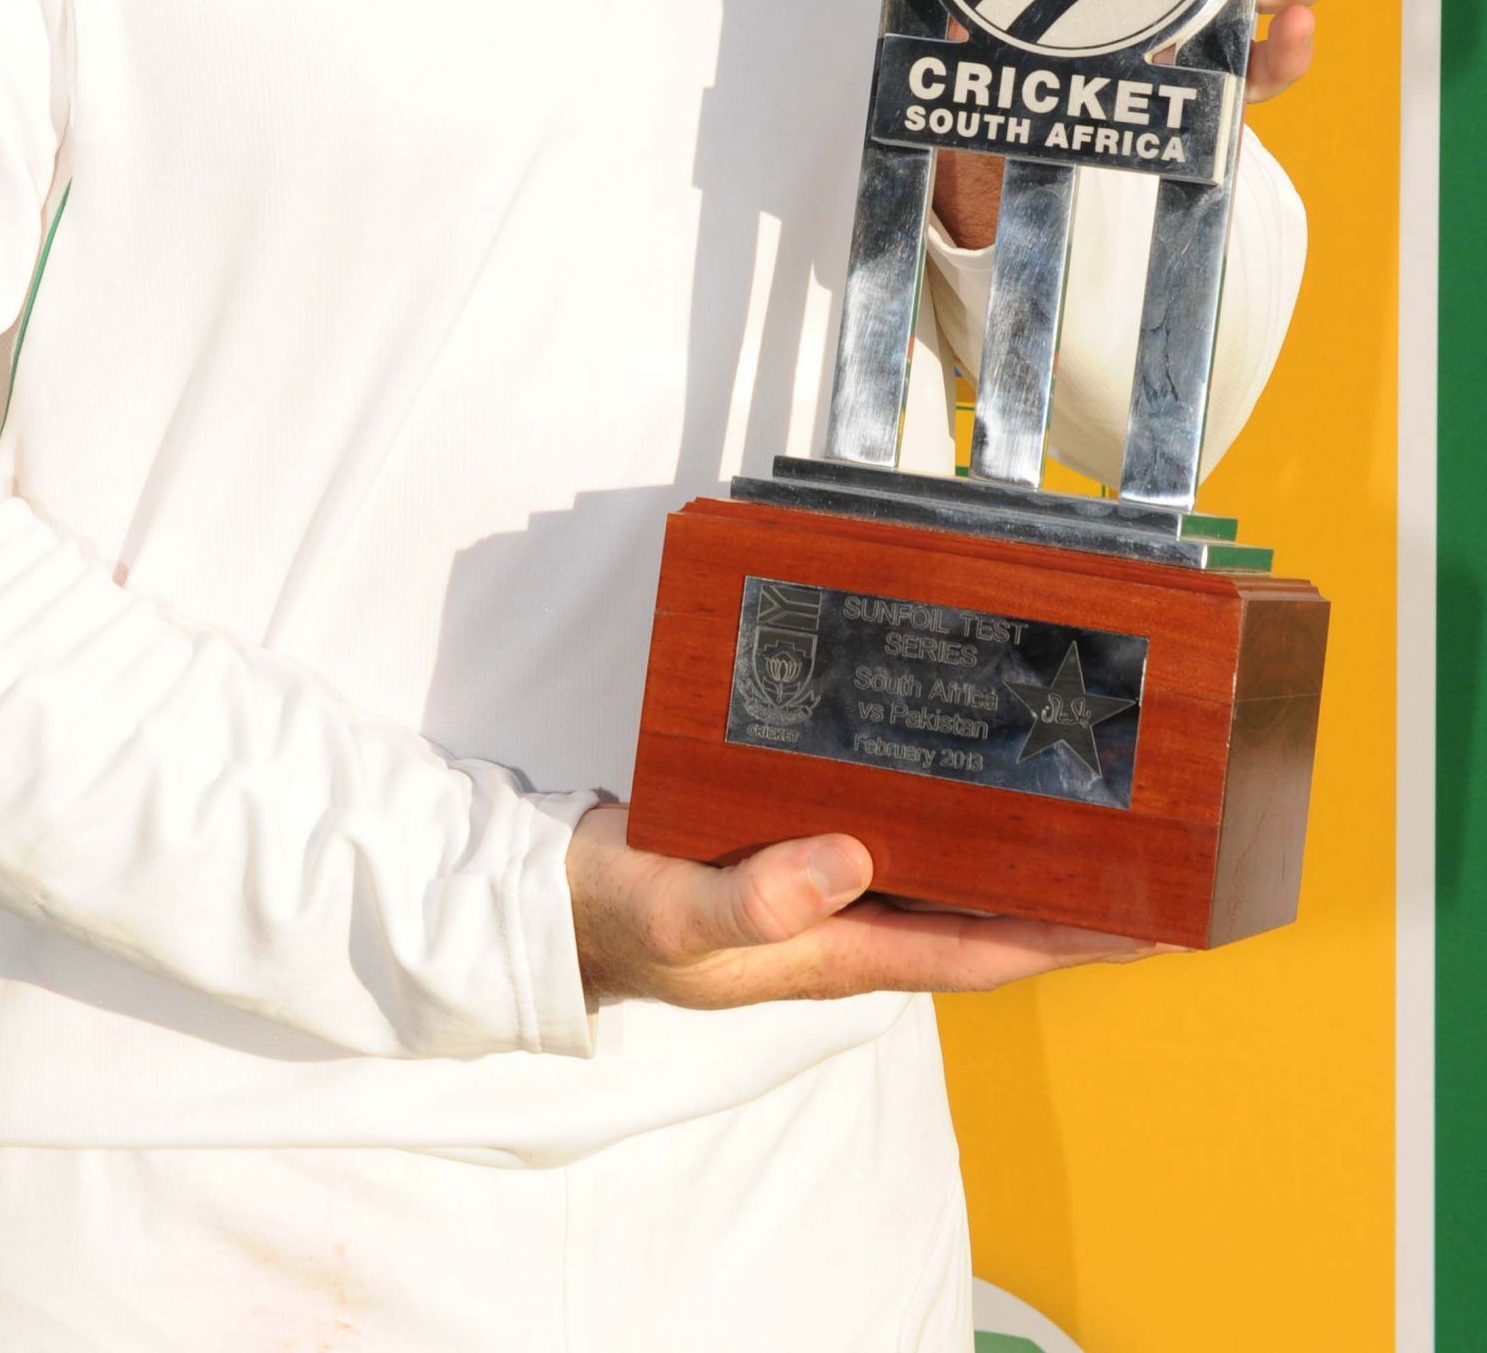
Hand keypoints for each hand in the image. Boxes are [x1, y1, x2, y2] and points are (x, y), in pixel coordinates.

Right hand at [567, 804, 1160, 1006]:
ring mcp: (835, 886)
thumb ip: (758, 898)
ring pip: (952, 874)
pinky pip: (903, 834)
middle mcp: (857, 922)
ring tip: (1088, 807)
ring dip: (1019, 852)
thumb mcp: (682, 912)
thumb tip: (851, 862)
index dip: (1067, 939)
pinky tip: (968, 768)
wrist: (567, 897)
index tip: (1147, 924)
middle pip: (988, 915)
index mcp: (842, 951)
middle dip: (1071, 900)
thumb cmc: (625, 916)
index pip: (982, 951)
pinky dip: (948, 809)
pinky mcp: (809, 842)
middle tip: (1151, 855)